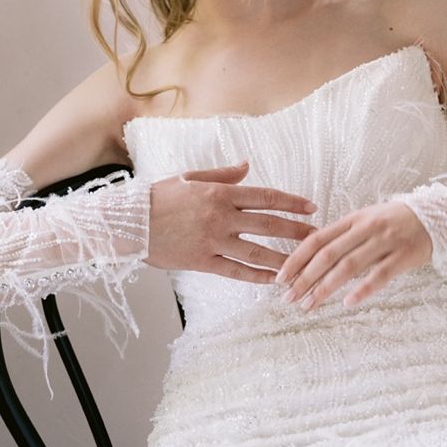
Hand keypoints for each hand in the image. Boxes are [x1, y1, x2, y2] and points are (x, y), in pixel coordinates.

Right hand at [146, 161, 316, 280]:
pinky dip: (256, 276)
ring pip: (256, 252)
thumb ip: (222, 175)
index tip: (311, 207)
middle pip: (268, 225)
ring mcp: (212, 241)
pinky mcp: (201, 262)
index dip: (292, 203)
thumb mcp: (190, 178)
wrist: (127, 222)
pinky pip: (234, 271)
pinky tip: (273, 280)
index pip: (266, 197)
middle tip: (319, 236)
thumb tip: (247, 166)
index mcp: (220, 194)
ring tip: (304, 265)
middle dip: (297, 231)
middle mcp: (220, 217)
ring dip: (283, 259)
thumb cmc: (158, 196)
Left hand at [275, 200, 431, 309]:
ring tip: (309, 305)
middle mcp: (365, 229)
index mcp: (352, 219)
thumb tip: (311, 256)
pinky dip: (362, 289)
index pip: (317, 239)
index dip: (296, 258)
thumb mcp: (366, 220)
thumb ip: (342, 235)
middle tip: (288, 298)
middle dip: (305, 278)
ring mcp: (384, 242)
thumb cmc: (394, 221)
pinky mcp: (403, 256)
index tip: (280, 277)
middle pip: (328, 255)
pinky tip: (347, 303)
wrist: (436, 216)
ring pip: (349, 266)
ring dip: (326, 288)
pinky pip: (380, 275)